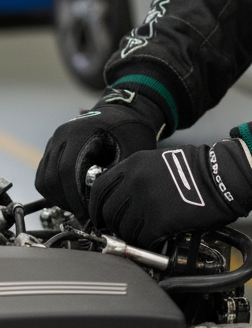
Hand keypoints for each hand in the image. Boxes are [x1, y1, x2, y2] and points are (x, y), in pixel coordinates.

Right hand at [36, 87, 166, 219]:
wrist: (124, 111)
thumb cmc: (131, 129)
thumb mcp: (132, 149)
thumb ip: (117, 173)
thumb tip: (104, 203)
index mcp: (78, 132)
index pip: (66, 170)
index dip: (75, 196)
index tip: (87, 214)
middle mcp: (61, 135)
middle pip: (51, 178)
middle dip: (67, 202)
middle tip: (84, 216)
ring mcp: (55, 142)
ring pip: (44, 180)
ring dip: (59, 199)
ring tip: (79, 209)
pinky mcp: (53, 150)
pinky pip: (44, 176)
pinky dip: (54, 191)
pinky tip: (72, 199)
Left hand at [88, 139, 251, 245]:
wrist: (222, 177)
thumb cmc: (198, 170)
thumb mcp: (159, 162)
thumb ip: (136, 177)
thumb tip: (121, 198)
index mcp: (133, 165)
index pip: (98, 191)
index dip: (96, 208)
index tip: (100, 217)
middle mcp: (134, 183)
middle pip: (108, 213)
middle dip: (113, 225)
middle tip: (122, 231)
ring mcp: (145, 203)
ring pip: (123, 229)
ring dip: (131, 236)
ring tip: (144, 235)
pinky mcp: (158, 222)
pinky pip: (141, 239)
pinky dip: (146, 243)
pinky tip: (157, 239)